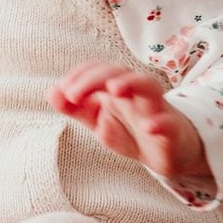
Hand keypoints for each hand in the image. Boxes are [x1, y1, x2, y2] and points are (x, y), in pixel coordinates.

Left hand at [49, 62, 211, 183]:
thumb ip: (76, 108)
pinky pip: (168, 123)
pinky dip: (160, 123)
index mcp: (117, 88)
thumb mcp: (98, 121)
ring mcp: (155, 110)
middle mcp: (136, 93)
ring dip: (132, 83)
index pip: (99, 69)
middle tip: (73, 95)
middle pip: (120, 72)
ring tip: (115, 89)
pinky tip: (149, 126)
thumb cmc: (131, 130)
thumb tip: (52, 92)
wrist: (168, 154)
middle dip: (95, 78)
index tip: (63, 90)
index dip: (80, 74)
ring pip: (149, 86)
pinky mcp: (170, 131)